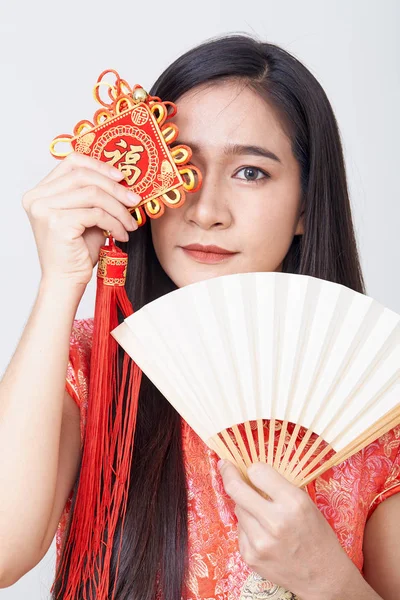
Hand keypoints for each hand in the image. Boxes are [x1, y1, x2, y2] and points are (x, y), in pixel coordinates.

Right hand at [22, 152, 141, 287]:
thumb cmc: (76, 251)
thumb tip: (121, 179)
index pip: (71, 162)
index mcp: (40, 191)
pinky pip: (96, 213)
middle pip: (84, 176)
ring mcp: (44, 209)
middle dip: (115, 188)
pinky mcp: (57, 223)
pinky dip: (115, 223)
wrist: (66, 280)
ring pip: (93, 194)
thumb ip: (94, 195)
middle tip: (135, 200)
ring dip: (118, 209)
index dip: (99, 165)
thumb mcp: (86, 216)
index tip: (121, 177)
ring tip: (130, 223)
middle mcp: (37, 198)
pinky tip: (121, 234)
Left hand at [218, 460, 360, 599]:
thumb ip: (278, 487)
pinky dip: (247, 526)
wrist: (323, 576)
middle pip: (236, 488)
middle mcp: (275, 521)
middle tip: (226, 465)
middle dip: (228, 473)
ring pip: (237, 509)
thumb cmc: (316, 535)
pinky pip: (240, 529)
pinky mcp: (250, 556)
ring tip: (262, 513)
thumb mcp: (305, 503)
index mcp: (293, 502)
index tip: (250, 468)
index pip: (257, 471)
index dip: (254, 469)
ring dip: (245, 505)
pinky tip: (262, 533)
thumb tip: (250, 472)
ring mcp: (260, 541)